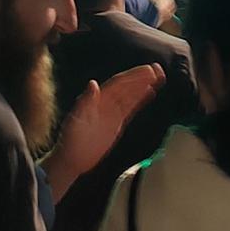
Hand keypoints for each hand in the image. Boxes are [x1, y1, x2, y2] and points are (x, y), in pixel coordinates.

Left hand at [50, 63, 165, 185]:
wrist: (71, 160)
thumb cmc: (70, 140)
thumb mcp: (75, 120)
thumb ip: (85, 102)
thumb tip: (93, 83)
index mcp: (97, 99)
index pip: (118, 83)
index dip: (133, 76)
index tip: (148, 70)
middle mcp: (106, 102)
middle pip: (127, 87)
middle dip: (142, 78)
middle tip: (158, 70)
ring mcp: (112, 112)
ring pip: (131, 95)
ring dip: (144, 86)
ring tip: (160, 77)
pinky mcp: (117, 123)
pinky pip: (131, 108)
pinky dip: (141, 99)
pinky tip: (151, 93)